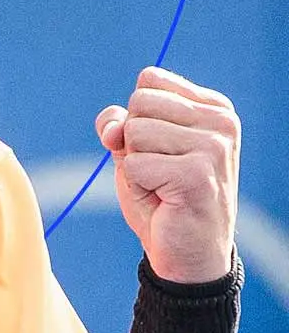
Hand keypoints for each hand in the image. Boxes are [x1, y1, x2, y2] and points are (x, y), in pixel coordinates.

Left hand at [95, 67, 239, 283]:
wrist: (186, 251)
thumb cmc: (161, 197)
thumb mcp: (134, 151)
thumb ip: (117, 125)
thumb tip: (112, 126)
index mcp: (213, 107)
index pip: (149, 80)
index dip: (135, 116)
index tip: (157, 148)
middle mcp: (221, 121)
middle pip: (139, 103)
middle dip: (134, 141)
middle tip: (159, 172)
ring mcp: (213, 147)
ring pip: (134, 133)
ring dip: (136, 166)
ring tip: (162, 186)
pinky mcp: (197, 174)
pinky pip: (134, 164)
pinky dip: (138, 186)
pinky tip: (164, 199)